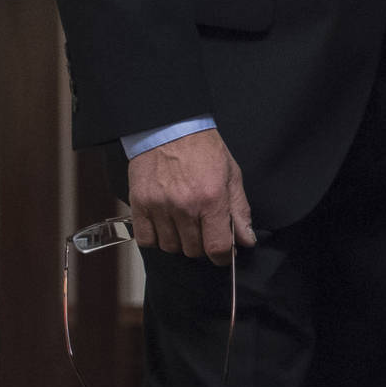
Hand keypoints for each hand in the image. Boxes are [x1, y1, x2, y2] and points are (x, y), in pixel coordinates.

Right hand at [128, 128, 254, 264]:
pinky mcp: (140, 206)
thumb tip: (246, 240)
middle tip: (205, 231)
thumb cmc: (204, 150)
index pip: (217, 247)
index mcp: (212, 198)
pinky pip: (147, 240)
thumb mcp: (232, 175)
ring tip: (186, 224)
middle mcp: (185, 206)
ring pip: (171, 248)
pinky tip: (166, 226)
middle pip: (194, 250)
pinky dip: (157, 239)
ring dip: (181, 242)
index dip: (223, 257)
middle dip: (203, 246)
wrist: (171, 129)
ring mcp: (160, 207)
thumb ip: (239, 211)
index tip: (224, 255)